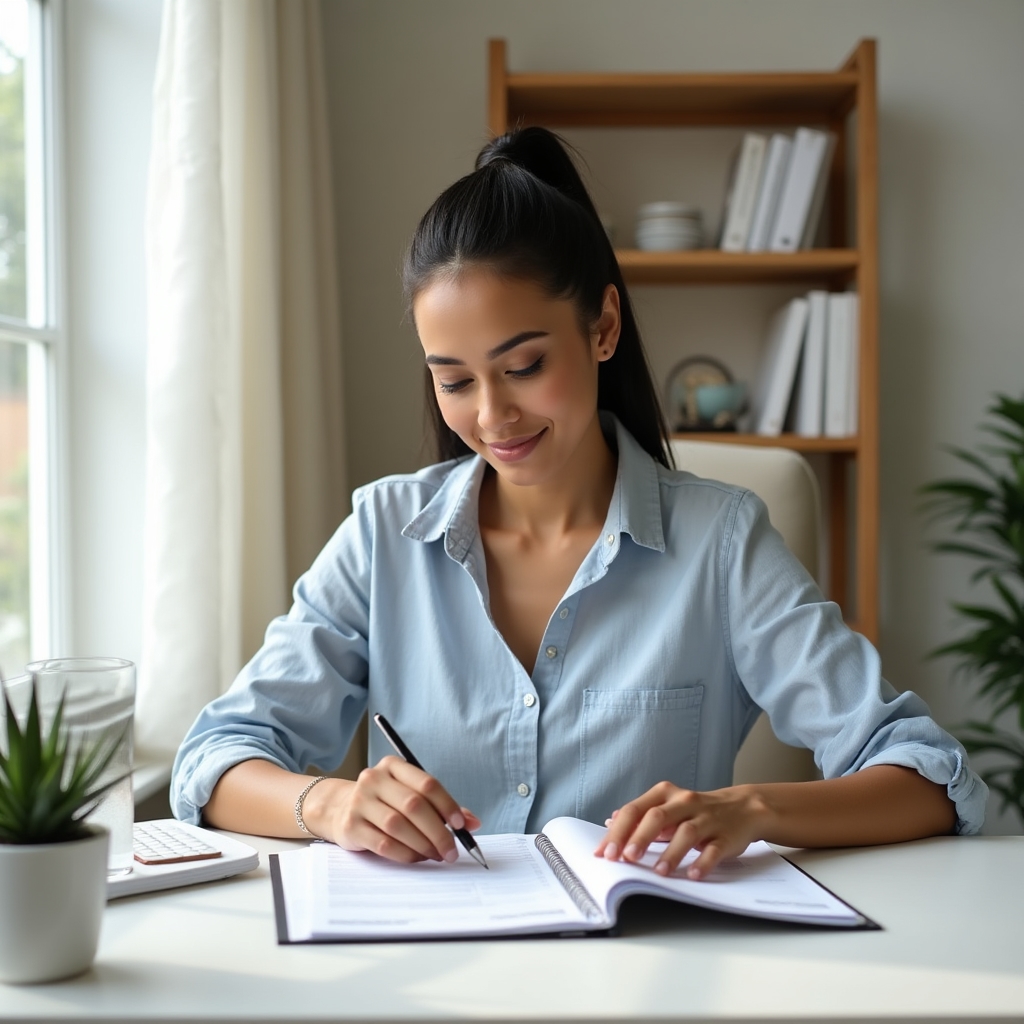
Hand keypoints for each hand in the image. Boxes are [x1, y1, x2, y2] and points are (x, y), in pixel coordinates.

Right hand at [302, 756, 480, 864]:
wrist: (339, 808)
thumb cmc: (384, 802)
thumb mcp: (410, 795)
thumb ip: (441, 807)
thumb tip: (474, 823)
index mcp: (393, 766)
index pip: (426, 783)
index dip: (447, 805)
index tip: (461, 825)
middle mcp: (374, 779)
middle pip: (414, 806)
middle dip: (438, 831)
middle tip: (452, 851)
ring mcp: (360, 801)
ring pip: (399, 826)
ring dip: (423, 845)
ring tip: (436, 855)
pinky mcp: (350, 825)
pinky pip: (383, 844)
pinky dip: (405, 854)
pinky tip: (417, 858)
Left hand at [593, 781, 768, 879]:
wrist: (743, 808)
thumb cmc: (697, 811)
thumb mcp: (668, 806)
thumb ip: (641, 814)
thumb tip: (610, 823)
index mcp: (665, 794)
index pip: (635, 810)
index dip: (618, 831)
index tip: (605, 852)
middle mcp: (684, 802)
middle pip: (657, 816)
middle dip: (639, 838)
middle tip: (626, 859)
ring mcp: (706, 818)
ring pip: (686, 832)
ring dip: (671, 853)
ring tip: (659, 872)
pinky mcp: (726, 836)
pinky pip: (714, 849)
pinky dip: (703, 862)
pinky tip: (693, 874)